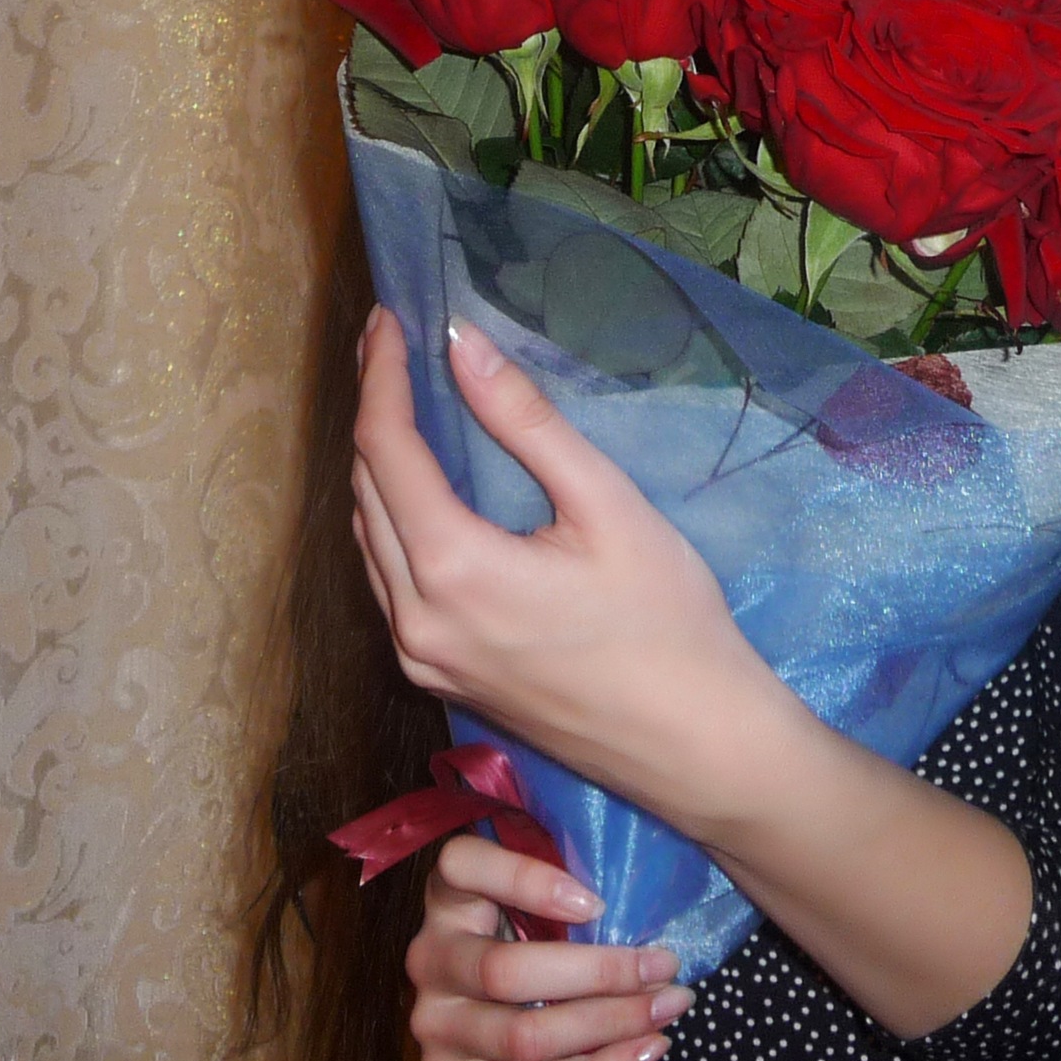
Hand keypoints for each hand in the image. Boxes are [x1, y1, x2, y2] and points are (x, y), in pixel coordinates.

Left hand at [351, 307, 787, 816]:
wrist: (694, 745)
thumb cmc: (667, 620)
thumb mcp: (606, 504)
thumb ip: (526, 422)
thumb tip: (461, 343)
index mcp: (451, 569)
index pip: (386, 449)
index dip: (383, 375)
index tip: (390, 316)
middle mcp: (415, 619)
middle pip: (366, 491)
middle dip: (373, 409)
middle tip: (393, 344)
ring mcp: (421, 659)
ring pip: (370, 539)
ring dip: (378, 466)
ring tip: (403, 399)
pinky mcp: (440, 679)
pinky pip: (388, 582)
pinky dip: (393, 520)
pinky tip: (424, 489)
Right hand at [409, 833, 692, 1060]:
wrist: (486, 1009)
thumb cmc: (531, 931)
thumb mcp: (535, 897)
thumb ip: (565, 884)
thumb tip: (643, 896)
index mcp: (448, 897)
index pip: (464, 866)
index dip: (527, 881)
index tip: (598, 903)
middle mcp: (428, 959)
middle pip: (508, 973)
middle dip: (599, 974)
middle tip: (666, 966)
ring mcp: (434, 1027)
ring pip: (524, 1041)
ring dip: (610, 1028)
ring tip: (668, 1010)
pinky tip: (643, 1049)